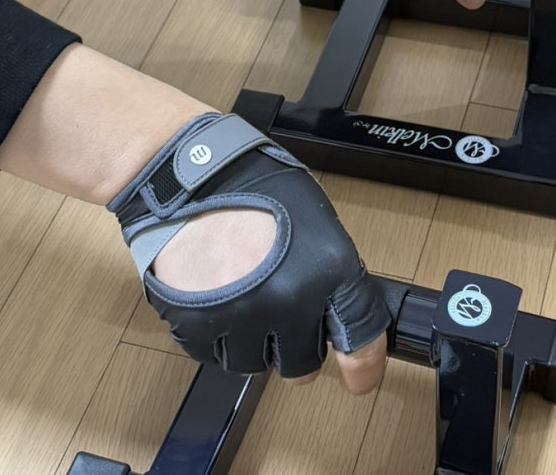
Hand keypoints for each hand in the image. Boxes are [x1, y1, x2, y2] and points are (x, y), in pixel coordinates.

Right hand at [108, 113, 389, 391]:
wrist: (191, 175)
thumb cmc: (254, 185)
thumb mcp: (313, 218)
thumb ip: (328, 270)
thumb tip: (333, 306)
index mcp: (328, 271)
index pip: (360, 338)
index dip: (364, 366)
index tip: (360, 380)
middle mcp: (289, 302)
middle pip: (304, 364)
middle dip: (298, 348)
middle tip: (285, 321)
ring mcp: (241, 318)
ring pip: (254, 364)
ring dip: (254, 341)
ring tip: (244, 299)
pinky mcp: (197, 325)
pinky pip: (212, 354)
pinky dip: (216, 336)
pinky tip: (216, 300)